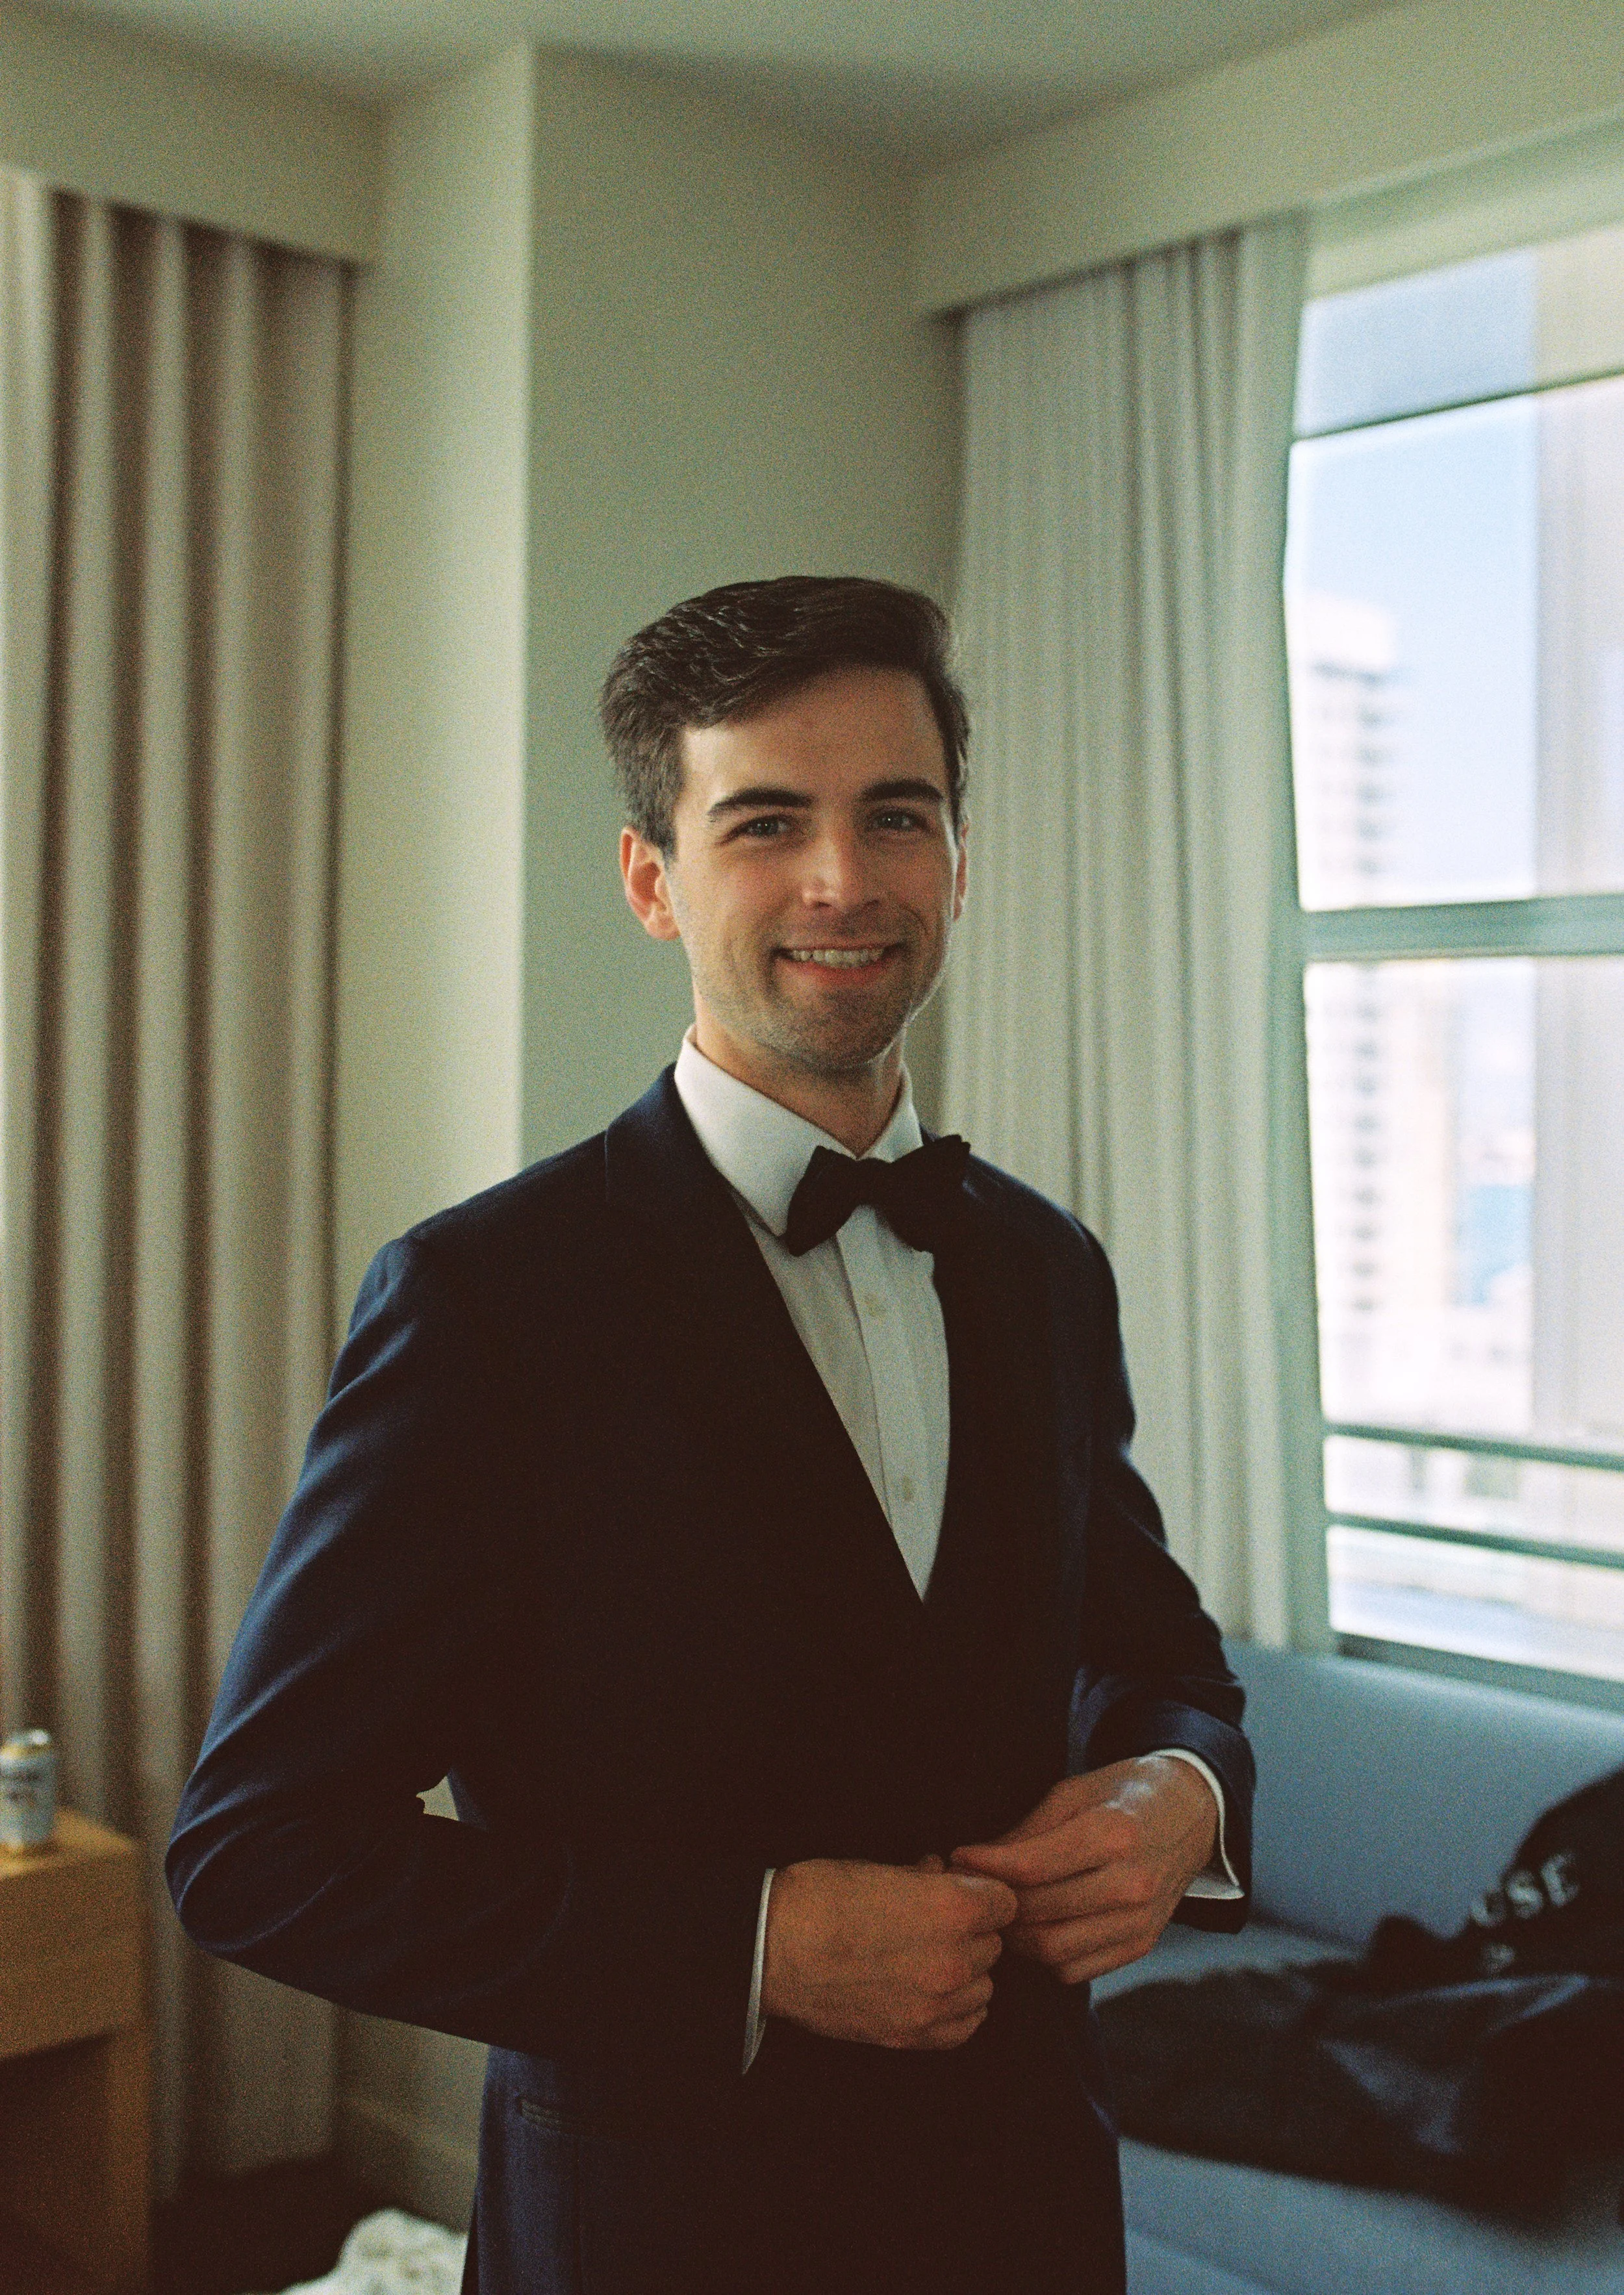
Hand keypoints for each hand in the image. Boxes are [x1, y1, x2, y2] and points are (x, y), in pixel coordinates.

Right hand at [760, 1857, 1017, 2049]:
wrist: (771, 1948)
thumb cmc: (819, 1898)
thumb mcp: (877, 1869)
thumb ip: (923, 1877)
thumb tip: (940, 1872)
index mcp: (949, 1910)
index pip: (1004, 1903)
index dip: (982, 1894)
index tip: (963, 1892)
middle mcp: (951, 1960)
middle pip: (993, 1944)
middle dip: (970, 1930)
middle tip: (934, 1923)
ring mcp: (933, 2004)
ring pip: (983, 1986)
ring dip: (965, 1971)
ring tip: (927, 1956)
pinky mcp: (911, 2035)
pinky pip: (964, 2026)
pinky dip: (957, 2009)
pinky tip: (933, 1992)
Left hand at [947, 1756, 1217, 1985]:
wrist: (1190, 1813)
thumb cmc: (1124, 1795)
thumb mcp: (1074, 1791)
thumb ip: (1027, 1831)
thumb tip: (977, 1862)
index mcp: (1114, 1834)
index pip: (1031, 1866)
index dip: (985, 1866)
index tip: (958, 1856)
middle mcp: (1132, 1883)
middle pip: (1038, 1912)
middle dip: (996, 1903)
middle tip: (971, 1888)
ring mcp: (1140, 1921)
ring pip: (1053, 1950)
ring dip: (1016, 1936)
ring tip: (999, 1911)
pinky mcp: (1141, 1945)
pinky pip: (1076, 1969)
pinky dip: (1045, 1956)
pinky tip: (1036, 1927)